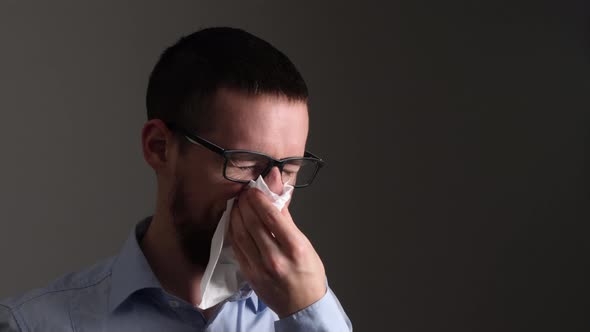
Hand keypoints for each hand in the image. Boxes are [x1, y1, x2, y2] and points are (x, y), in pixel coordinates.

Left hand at [228, 187, 326, 317]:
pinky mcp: (249, 274)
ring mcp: (260, 267)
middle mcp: (276, 257)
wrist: (302, 306)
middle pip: (253, 223)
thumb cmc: (308, 273)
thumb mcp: (304, 243)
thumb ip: (286, 217)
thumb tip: (277, 190)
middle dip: (246, 203)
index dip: (260, 198)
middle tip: (244, 192)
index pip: (271, 216)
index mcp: (294, 247)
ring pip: (241, 233)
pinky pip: (237, 247)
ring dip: (236, 214)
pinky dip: (233, 230)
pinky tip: (234, 221)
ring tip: (238, 203)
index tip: (254, 188)